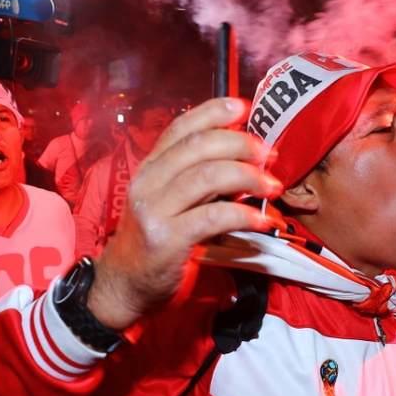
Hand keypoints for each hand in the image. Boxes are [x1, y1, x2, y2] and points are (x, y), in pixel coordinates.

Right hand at [90, 98, 281, 329]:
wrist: (123, 287)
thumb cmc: (153, 244)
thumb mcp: (168, 203)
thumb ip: (195, 180)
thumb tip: (242, 160)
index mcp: (148, 170)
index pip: (180, 127)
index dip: (213, 111)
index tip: (244, 107)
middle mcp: (146, 183)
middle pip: (198, 145)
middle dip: (240, 143)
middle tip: (268, 154)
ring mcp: (153, 211)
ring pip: (206, 175)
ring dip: (247, 176)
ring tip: (271, 187)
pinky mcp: (166, 240)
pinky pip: (212, 217)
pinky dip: (243, 214)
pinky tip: (260, 220)